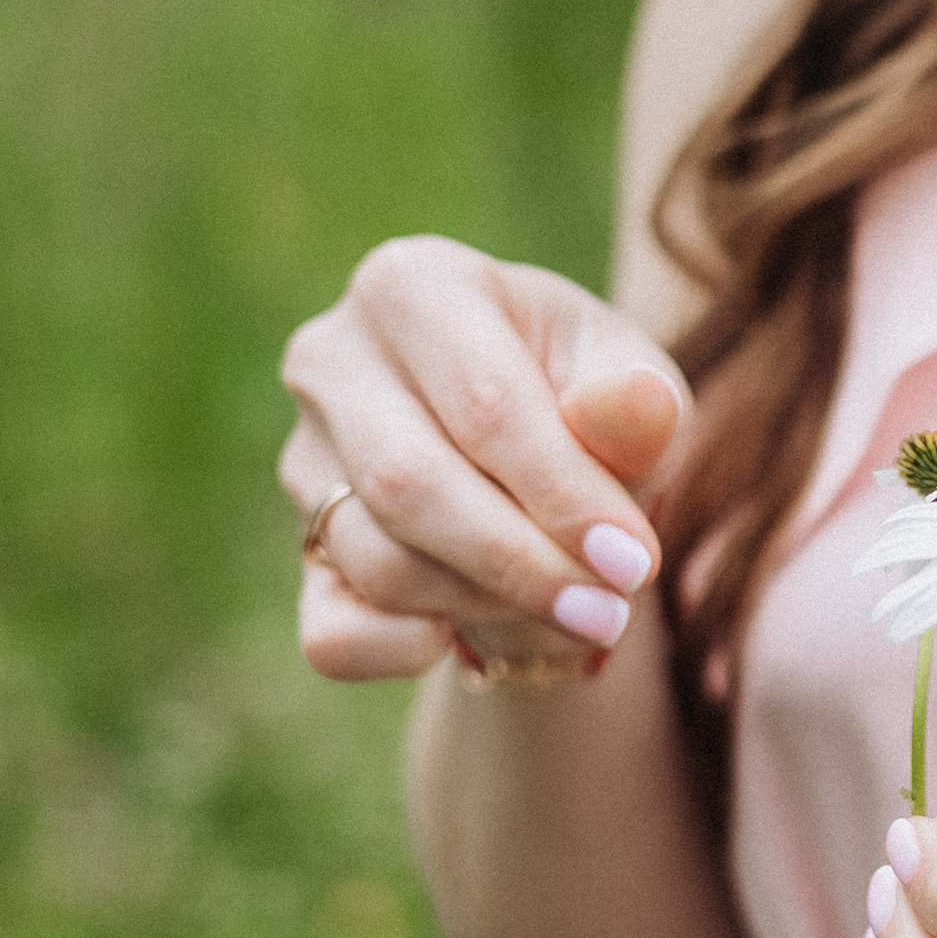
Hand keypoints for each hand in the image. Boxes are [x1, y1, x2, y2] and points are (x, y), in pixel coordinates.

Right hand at [278, 235, 687, 680]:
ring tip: (575, 609)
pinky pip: (334, 634)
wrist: (544, 457)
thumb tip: (632, 409)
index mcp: (414, 285)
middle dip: (521, 565)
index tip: (633, 563)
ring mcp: (302, 458)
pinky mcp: (298, 552)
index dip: (562, 496)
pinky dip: (412, 652)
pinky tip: (477, 635)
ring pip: (379, 563)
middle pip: (410, 487)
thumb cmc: (592, 402)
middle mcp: (332, 360)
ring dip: (490, 607)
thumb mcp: (636, 384)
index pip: (484, 406)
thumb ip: (638, 403)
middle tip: (609, 611)